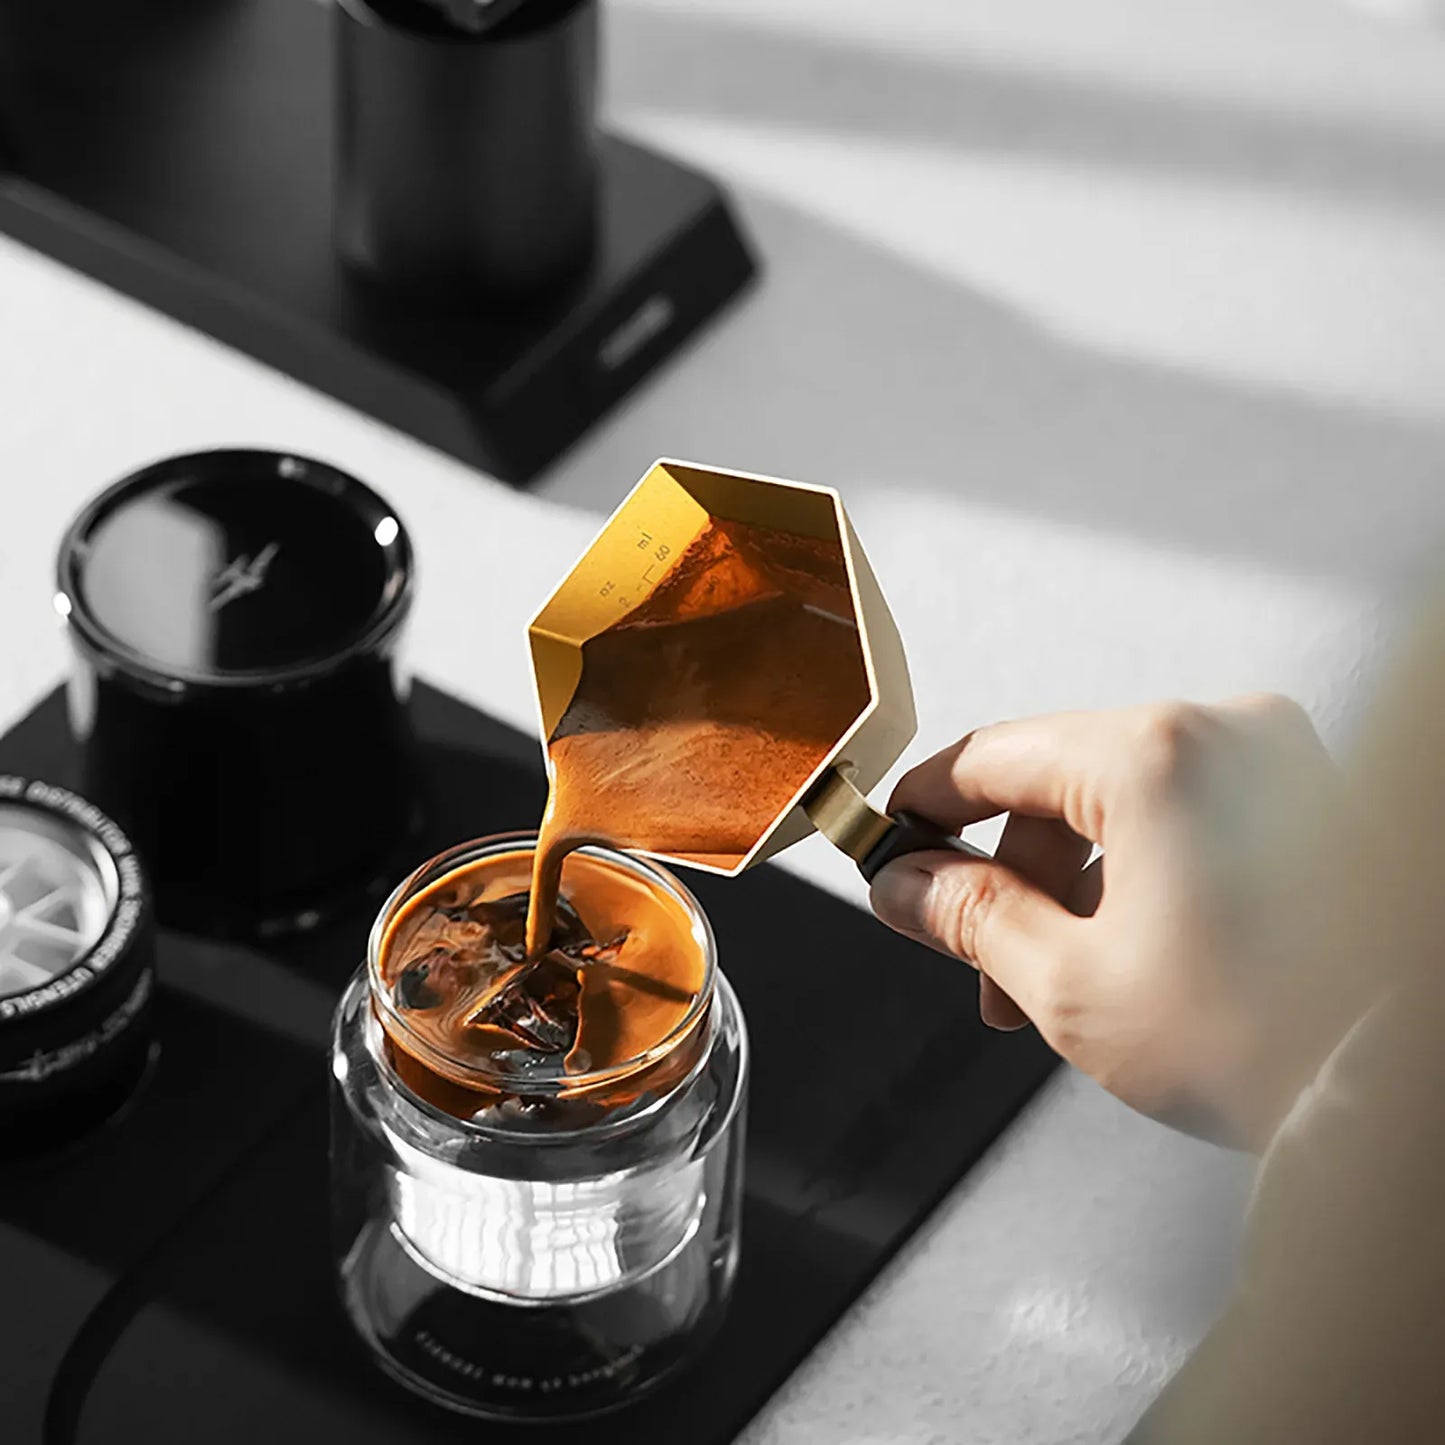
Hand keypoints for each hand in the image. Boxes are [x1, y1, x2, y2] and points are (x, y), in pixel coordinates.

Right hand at [870, 696, 1353, 1149]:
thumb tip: (905, 884)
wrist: (1401, 1083)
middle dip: (1005, 878)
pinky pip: (1180, 812)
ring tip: (1056, 982)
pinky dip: (1135, 872)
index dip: (924, 806)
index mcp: (1157, 755)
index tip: (889, 841)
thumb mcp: (1072, 985)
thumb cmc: (1271, 1041)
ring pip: (1117, 803)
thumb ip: (968, 915)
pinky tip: (1124, 949)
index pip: (992, 756)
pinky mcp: (1304, 795)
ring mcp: (1272, 760)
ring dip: (1069, 886)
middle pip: (1055, 784)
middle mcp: (1222, 733)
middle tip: (972, 956)